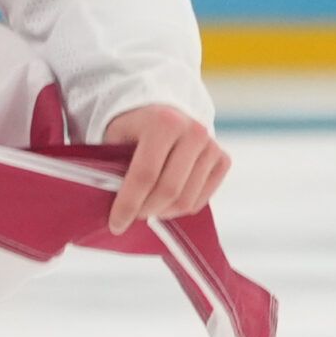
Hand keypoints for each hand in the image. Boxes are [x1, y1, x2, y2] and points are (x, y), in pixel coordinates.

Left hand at [103, 105, 230, 234]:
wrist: (160, 112)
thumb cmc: (131, 128)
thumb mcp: (115, 139)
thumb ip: (114, 168)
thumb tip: (112, 210)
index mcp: (163, 122)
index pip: (145, 174)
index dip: (129, 203)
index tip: (116, 224)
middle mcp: (193, 131)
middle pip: (169, 190)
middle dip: (146, 210)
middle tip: (130, 217)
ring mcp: (211, 145)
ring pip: (187, 200)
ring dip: (163, 212)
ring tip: (146, 209)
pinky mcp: (223, 159)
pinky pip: (201, 199)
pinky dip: (181, 208)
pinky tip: (165, 202)